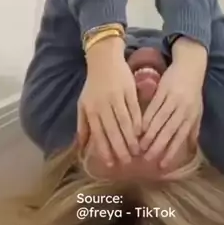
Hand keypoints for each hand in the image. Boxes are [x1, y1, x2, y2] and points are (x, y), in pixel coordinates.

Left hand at [77, 36, 141, 165]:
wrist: (104, 60)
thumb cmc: (93, 84)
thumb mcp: (83, 104)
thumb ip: (83, 125)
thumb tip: (82, 146)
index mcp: (91, 110)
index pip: (99, 134)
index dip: (104, 150)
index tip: (110, 164)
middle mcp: (103, 106)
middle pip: (113, 131)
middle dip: (120, 149)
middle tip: (127, 162)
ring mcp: (117, 98)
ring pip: (125, 122)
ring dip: (131, 138)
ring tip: (137, 151)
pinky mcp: (129, 91)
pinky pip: (134, 110)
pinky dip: (138, 122)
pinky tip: (141, 132)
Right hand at [140, 46, 205, 167]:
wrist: (190, 67)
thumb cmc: (193, 92)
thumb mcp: (196, 111)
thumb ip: (193, 130)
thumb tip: (191, 150)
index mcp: (191, 116)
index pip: (181, 137)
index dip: (171, 152)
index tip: (162, 165)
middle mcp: (183, 109)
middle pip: (169, 130)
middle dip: (157, 146)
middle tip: (146, 158)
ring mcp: (173, 99)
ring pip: (159, 120)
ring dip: (149, 134)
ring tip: (139, 146)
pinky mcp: (163, 90)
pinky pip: (154, 106)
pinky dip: (146, 118)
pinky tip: (139, 127)